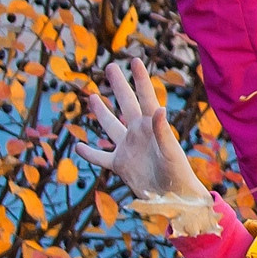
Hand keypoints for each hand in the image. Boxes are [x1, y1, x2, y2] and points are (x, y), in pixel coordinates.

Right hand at [77, 60, 207, 203]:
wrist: (173, 197)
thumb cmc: (179, 174)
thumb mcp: (171, 152)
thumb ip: (163, 131)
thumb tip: (159, 109)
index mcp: (152, 126)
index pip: (145, 96)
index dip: (140, 78)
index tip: (134, 60)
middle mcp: (138, 132)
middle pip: (125, 104)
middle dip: (118, 85)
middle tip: (111, 66)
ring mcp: (127, 148)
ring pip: (110, 126)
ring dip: (101, 112)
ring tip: (92, 97)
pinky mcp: (120, 165)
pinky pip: (100, 157)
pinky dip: (89, 153)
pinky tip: (78, 146)